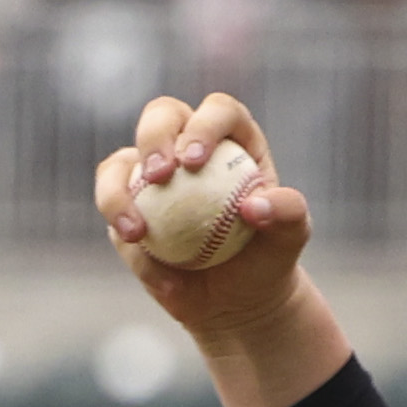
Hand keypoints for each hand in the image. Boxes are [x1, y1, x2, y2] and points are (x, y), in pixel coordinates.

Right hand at [99, 93, 315, 335]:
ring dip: (116, 195)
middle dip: (153, 137)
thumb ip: (286, 213)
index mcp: (231, 137)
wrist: (240, 296)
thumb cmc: (269, 255)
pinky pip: (115, 221)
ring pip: (116, 166)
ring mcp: (150, 176)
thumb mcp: (291, 236)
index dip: (203, 126)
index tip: (194, 161)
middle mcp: (185, 145)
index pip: (217, 111)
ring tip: (137, 235)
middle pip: (160, 116)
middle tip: (160, 176)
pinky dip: (136, 255)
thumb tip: (252, 206)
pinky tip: (166, 283)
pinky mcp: (128, 210)